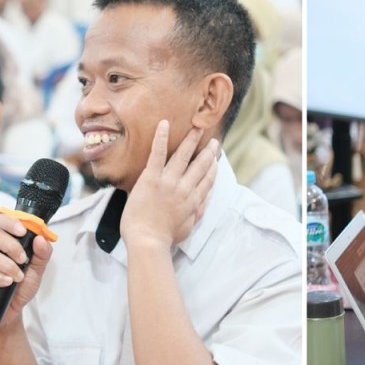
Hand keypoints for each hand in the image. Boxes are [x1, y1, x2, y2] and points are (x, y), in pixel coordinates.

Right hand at [0, 210, 54, 328]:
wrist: (11, 313)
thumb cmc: (20, 288)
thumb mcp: (37, 270)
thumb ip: (42, 254)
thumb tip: (41, 238)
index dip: (9, 221)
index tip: (23, 231)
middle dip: (12, 246)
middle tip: (23, 260)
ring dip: (6, 265)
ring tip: (17, 277)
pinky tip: (6, 283)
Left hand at [120, 122, 219, 250]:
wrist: (147, 241)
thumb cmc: (165, 238)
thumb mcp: (188, 227)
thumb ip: (199, 211)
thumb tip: (207, 197)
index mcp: (193, 200)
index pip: (207, 180)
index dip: (213, 168)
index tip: (217, 158)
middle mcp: (184, 188)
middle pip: (200, 165)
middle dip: (208, 151)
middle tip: (213, 140)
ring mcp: (168, 181)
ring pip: (183, 155)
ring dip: (192, 140)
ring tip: (197, 127)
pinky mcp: (152, 178)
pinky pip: (158, 154)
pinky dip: (161, 138)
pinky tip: (164, 124)